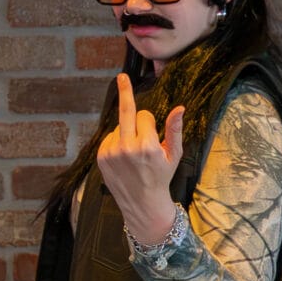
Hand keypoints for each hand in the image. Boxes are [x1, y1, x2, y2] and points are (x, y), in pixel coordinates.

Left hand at [95, 72, 185, 246]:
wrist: (142, 204)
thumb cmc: (161, 177)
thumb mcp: (174, 155)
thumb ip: (175, 130)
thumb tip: (180, 107)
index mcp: (147, 146)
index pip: (144, 115)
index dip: (149, 122)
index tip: (152, 131)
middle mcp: (127, 148)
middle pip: (125, 111)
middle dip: (125, 92)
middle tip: (122, 76)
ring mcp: (111, 153)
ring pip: (119, 127)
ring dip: (126, 132)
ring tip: (133, 154)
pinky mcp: (101, 157)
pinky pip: (109, 137)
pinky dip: (116, 141)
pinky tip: (123, 157)